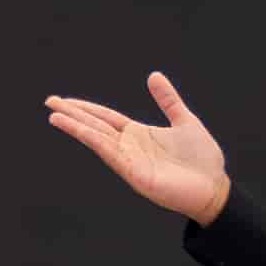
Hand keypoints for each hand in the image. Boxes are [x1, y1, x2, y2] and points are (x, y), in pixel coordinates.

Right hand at [44, 72, 231, 224]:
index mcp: (138, 134)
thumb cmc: (202, 160)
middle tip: (49, 101)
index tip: (64, 100)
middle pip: (95, 126)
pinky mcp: (135, 174)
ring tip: (54, 116)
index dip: (86, 108)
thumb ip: (168, 100)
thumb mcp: (184, 121)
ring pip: (97, 139)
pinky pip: (112, 154)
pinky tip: (81, 132)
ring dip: (76, 127)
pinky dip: (95, 142)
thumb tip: (153, 76)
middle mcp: (129, 147)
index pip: (105, 118)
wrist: (215, 189)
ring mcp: (130, 161)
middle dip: (72, 114)